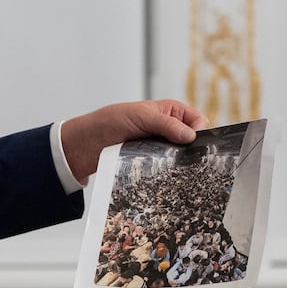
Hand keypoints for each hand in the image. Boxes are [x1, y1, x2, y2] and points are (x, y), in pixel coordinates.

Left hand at [61, 99, 209, 181]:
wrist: (86, 144)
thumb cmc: (110, 121)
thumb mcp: (141, 116)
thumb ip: (166, 124)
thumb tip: (192, 136)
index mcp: (170, 111)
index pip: (198, 120)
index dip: (200, 131)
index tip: (195, 143)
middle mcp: (169, 129)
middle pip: (193, 141)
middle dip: (193, 149)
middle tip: (191, 160)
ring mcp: (161, 147)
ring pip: (182, 157)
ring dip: (181, 162)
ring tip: (180, 169)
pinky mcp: (152, 163)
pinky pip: (168, 168)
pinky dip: (170, 171)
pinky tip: (169, 176)